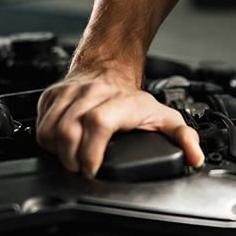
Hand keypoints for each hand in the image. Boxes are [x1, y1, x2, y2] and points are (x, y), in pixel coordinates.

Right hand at [35, 68, 204, 178]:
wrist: (110, 66)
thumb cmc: (134, 98)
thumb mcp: (164, 116)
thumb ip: (183, 137)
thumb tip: (195, 157)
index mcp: (121, 101)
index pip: (98, 122)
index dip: (91, 152)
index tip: (92, 169)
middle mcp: (93, 93)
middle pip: (69, 129)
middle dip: (71, 159)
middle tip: (80, 169)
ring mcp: (70, 93)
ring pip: (51, 128)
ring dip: (57, 151)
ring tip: (70, 159)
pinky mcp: (52, 95)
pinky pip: (40, 123)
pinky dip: (46, 140)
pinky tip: (60, 146)